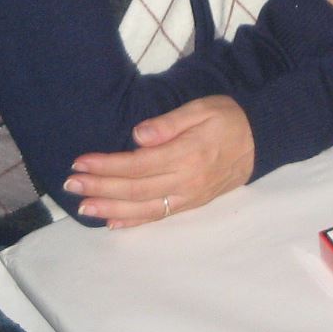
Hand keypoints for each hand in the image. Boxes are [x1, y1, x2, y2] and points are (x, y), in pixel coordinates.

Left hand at [63, 95, 253, 227]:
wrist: (260, 140)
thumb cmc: (228, 119)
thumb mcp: (202, 108)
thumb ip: (171, 122)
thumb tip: (138, 135)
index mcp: (187, 154)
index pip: (138, 164)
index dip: (107, 165)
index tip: (81, 162)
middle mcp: (186, 181)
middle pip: (135, 189)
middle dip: (100, 187)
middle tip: (71, 184)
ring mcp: (189, 196)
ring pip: (144, 208)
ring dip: (110, 209)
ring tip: (83, 207)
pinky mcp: (192, 204)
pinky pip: (159, 216)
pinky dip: (133, 222)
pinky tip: (112, 223)